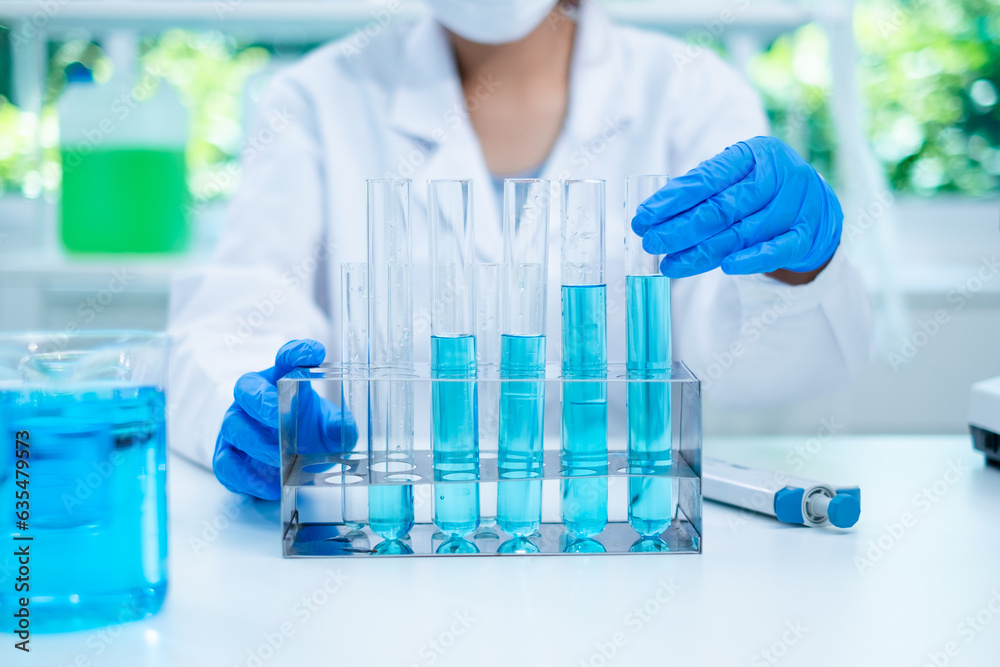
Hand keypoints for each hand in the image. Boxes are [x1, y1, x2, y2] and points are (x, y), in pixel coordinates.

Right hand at [213, 339, 357, 498]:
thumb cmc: (308, 435)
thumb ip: (339, 427)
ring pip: (234, 427)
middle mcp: (254, 398)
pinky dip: (247, 476)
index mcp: (283, 381)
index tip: (315, 352)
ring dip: (257, 444)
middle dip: (262, 402)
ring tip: (281, 459)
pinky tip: (271, 485)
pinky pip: (226, 464)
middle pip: (246, 387)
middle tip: (278, 417)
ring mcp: (236, 426)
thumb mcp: (330, 431)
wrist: (291, 466)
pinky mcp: (227, 456)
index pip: (287, 358)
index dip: (298, 352)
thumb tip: (339, 427)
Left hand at [632, 136, 842, 277]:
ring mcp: (796, 205)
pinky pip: (776, 250)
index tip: (643, 217)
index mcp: (754, 154)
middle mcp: (778, 175)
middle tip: (651, 243)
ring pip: (742, 232)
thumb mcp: (737, 177)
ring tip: (670, 265)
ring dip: (703, 252)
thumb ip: (703, 190)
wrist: (817, 208)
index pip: (707, 179)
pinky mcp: (806, 234)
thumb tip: (654, 212)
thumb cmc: (763, 189)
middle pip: (722, 208)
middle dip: (681, 228)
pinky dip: (752, 260)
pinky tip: (726, 268)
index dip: (673, 200)